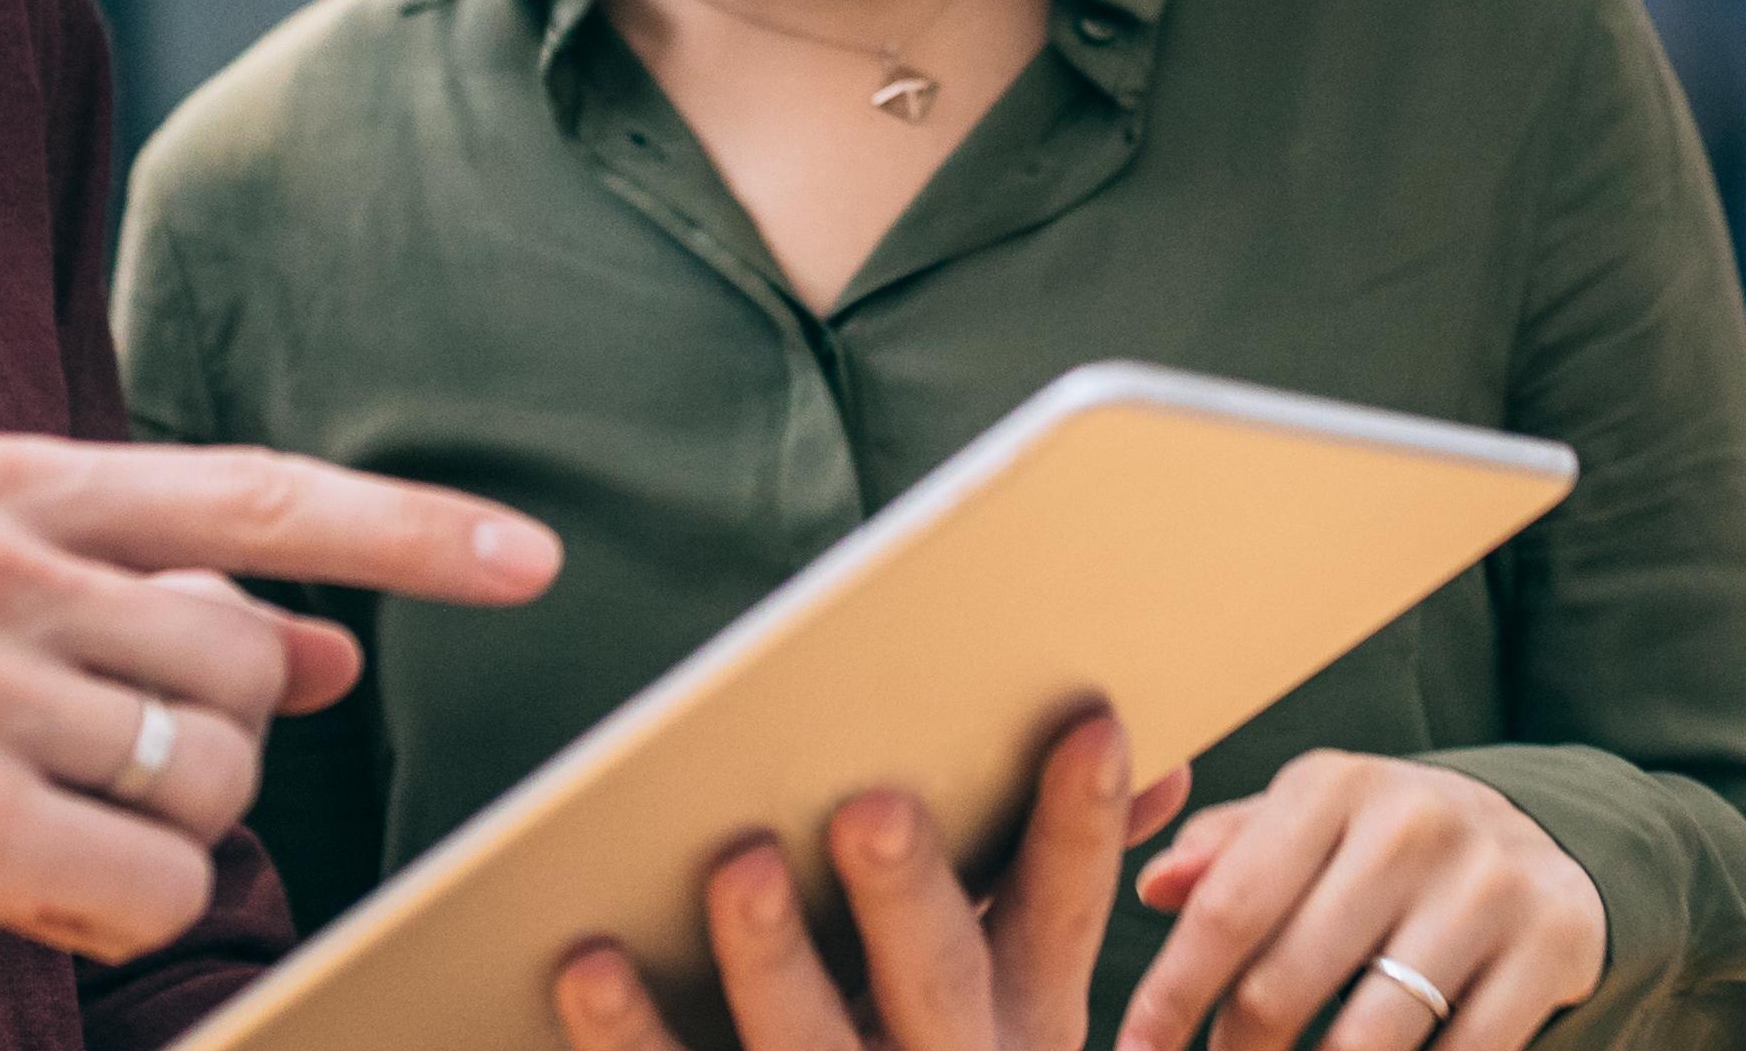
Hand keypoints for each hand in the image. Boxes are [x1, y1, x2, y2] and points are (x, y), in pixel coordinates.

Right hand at [0, 435, 558, 1047]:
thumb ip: (139, 616)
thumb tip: (323, 640)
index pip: (249, 492)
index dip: (405, 529)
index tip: (532, 556)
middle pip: (245, 667)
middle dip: (201, 760)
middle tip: (64, 797)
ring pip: (211, 781)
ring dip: (145, 847)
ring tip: (9, 848)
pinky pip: (155, 884)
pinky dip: (108, 918)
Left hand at [550, 715, 1190, 1050]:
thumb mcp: (1026, 1012)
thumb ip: (1057, 889)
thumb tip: (1159, 765)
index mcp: (1025, 1020)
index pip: (1064, 913)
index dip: (1083, 826)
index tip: (1090, 726)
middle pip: (938, 982)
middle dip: (909, 899)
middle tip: (874, 808)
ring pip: (806, 1048)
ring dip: (772, 961)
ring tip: (739, 869)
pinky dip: (630, 1031)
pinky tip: (586, 963)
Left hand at [1117, 753, 1602, 1050]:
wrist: (1545, 845)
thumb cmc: (1385, 849)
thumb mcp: (1307, 827)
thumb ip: (1227, 855)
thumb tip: (1154, 887)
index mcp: (1333, 786)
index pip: (1227, 908)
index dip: (1171, 996)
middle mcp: (1412, 823)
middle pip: (1283, 984)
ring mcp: (1488, 884)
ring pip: (1367, 1036)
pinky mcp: (1550, 942)